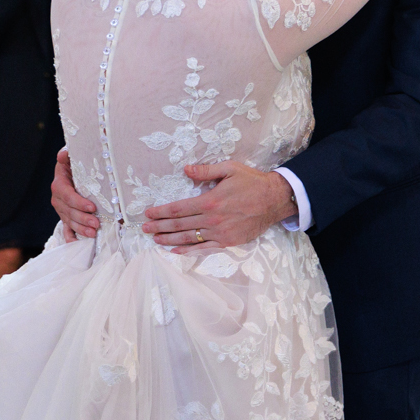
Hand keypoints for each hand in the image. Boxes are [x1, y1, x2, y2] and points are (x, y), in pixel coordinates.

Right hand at [51, 150, 98, 239]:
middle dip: (83, 219)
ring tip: (93, 233)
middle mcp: (58, 199)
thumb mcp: (72, 156)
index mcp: (59, 184)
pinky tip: (77, 244)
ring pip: (69, 221)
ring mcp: (61, 209)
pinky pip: (66, 229)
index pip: (67, 195)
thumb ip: (67, 154)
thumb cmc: (76, 163)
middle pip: (69, 211)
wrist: (73, 171)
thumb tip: (64, 154)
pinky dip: (71, 237)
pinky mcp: (65, 217)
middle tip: (96, 223)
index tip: (92, 207)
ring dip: (81, 229)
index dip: (79, 202)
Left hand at [142, 162, 294, 248]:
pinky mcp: (228, 241)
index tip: (148, 214)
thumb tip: (186, 169)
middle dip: (160, 227)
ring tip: (155, 240)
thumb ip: (206, 170)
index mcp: (210, 200)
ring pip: (189, 238)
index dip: (161, 212)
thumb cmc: (252, 182)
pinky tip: (176, 251)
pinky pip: (204, 248)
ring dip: (169, 240)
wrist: (274, 200)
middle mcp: (213, 219)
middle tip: (145, 229)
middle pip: (180, 225)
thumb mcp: (229, 168)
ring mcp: (220, 233)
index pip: (179, 208)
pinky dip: (188, 250)